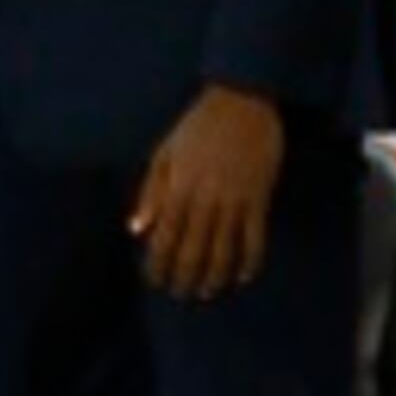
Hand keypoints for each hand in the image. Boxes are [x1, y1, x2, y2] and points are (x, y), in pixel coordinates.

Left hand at [133, 87, 284, 299]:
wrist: (242, 100)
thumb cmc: (198, 125)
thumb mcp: (164, 153)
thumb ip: (151, 192)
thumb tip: (137, 229)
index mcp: (178, 189)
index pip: (163, 239)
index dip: (158, 265)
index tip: (156, 282)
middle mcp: (205, 200)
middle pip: (193, 250)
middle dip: (185, 277)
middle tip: (182, 295)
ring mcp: (234, 199)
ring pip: (224, 248)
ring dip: (215, 274)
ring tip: (208, 292)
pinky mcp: (259, 196)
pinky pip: (255, 235)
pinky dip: (250, 259)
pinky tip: (245, 275)